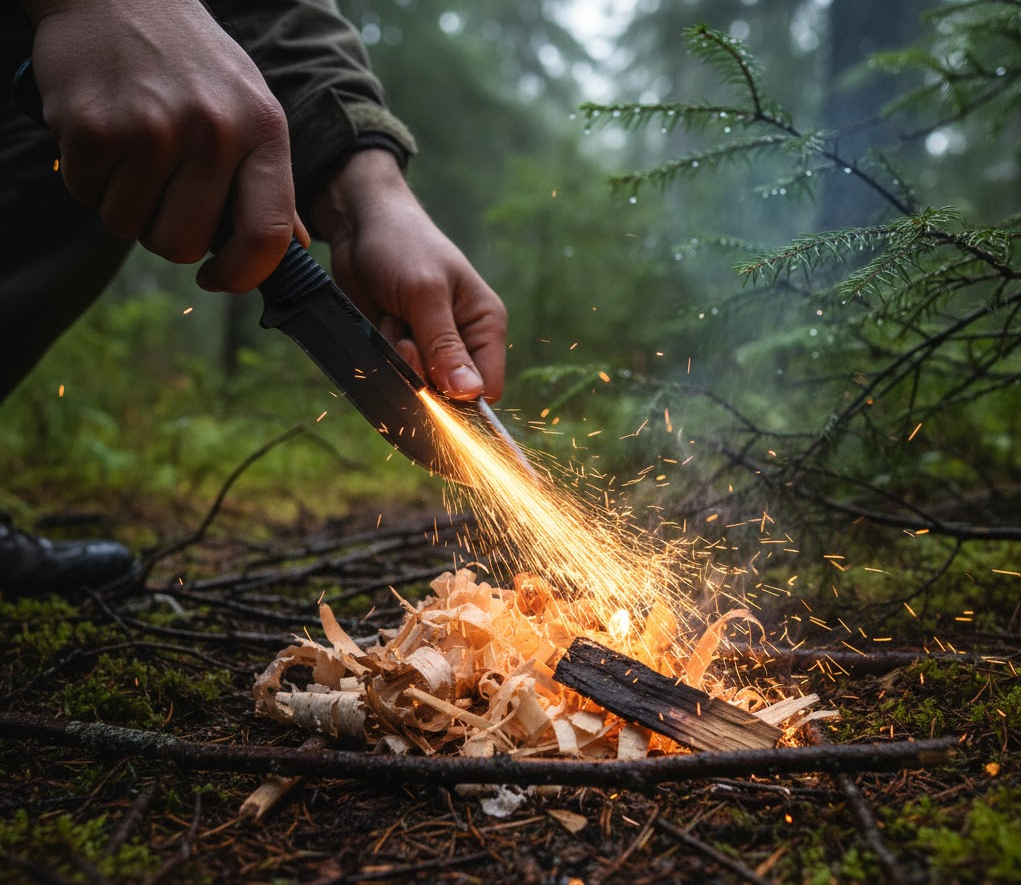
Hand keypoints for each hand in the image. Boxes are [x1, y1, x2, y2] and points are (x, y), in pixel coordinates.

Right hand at [22, 0, 308, 291]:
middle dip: (164, 235)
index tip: (217, 277)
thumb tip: (295, 250)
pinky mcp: (94, 126)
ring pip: (128, 227)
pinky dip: (89, 178)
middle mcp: (214, 131)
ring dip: (124, 204)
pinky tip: (104, 135)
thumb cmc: (194, 67)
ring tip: (134, 154)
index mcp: (263, 132)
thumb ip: (269, 184)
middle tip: (161, 195)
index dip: (241, 274)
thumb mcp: (251, 113)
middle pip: (182, 245)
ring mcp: (152, 127)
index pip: (267, 235)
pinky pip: (87, 195)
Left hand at [311, 150, 507, 400]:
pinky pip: (396, 372)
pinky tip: (384, 322)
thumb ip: (445, 346)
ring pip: (419, 385)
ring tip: (394, 319)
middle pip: (449, 391)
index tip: (432, 382)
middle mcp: (464, 339)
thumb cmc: (403, 246)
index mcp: (485, 324)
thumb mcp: (426, 295)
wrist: (359, 225)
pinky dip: (384, 354)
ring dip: (399, 360)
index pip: (487, 386)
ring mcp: (431, 345)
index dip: (462, 397)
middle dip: (422, 371)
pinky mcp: (403, 346)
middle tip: (406, 335)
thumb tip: (470, 394)